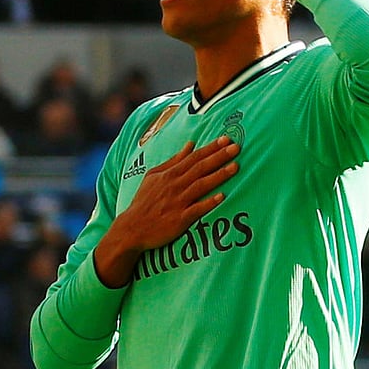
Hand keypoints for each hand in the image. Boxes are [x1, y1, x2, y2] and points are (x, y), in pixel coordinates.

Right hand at [94, 136, 239, 286]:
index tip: (226, 140)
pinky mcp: (180, 219)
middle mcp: (174, 185)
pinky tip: (222, 196)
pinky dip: (209, 202)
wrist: (132, 228)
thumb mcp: (153, 176)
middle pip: (200, 168)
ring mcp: (178, 202)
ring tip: (235, 167)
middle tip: (236, 148)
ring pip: (201, 185)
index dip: (210, 148)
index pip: (193, 157)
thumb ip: (173, 161)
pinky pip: (197, 209)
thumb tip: (190, 145)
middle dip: (219, 157)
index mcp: (169, 174)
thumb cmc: (144, 201)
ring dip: (219, 175)